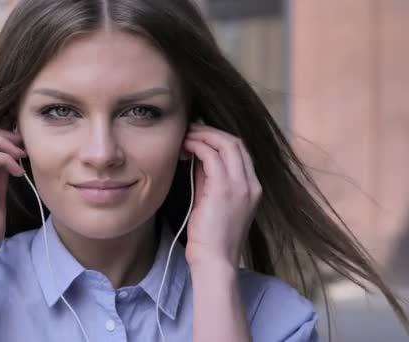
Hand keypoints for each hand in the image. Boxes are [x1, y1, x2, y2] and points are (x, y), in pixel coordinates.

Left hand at [183, 123, 261, 267]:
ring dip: (204, 135)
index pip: (240, 152)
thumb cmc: (210, 238)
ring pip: (227, 143)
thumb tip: (197, 158)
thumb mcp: (212, 202)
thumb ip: (209, 180)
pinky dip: (199, 145)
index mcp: (252, 188)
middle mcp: (251, 184)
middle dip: (212, 131)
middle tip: (191, 129)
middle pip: (236, 143)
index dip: (219, 138)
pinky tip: (186, 146)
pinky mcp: (225, 189)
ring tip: (186, 134)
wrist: (215, 260)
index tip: (200, 136)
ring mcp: (241, 185)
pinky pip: (212, 155)